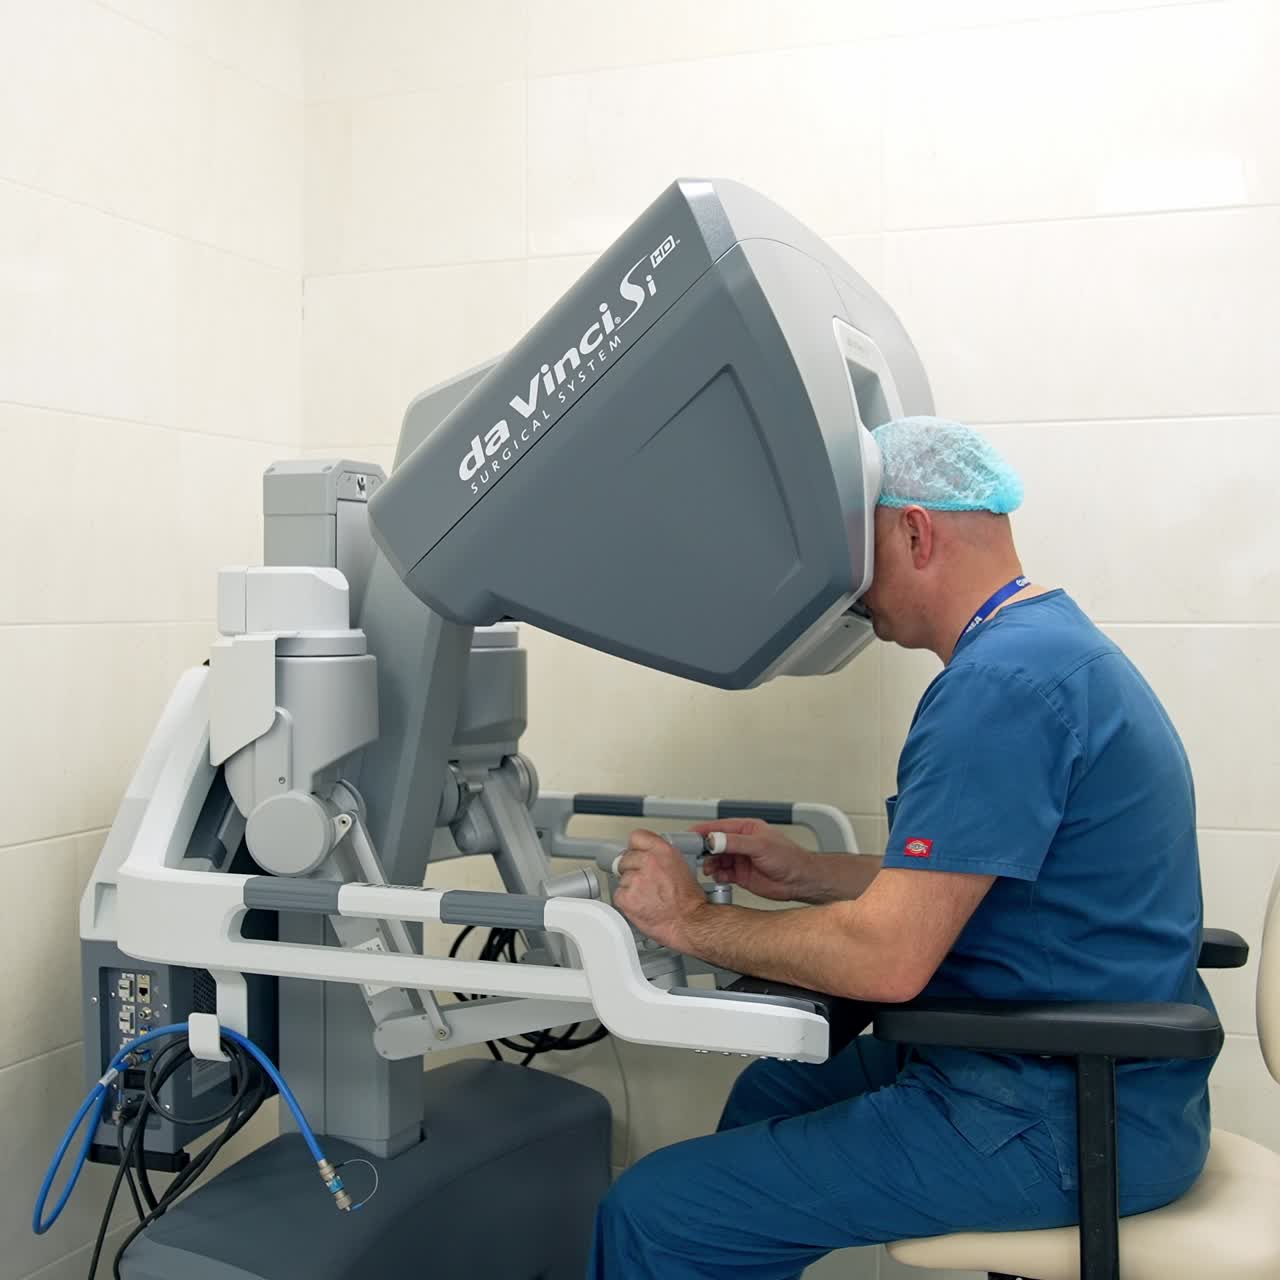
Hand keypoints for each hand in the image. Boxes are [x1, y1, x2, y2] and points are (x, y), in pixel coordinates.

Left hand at [612, 829, 708, 951]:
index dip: (636, 848)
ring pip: (622, 878)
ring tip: (646, 896)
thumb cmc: (688, 900)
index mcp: (662, 851)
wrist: (689, 922)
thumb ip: (660, 856)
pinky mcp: (626, 897)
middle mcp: (648, 862)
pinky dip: (626, 901)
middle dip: (632, 869)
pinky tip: (640, 904)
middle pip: (625, 858)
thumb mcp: (680, 866)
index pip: (636, 837)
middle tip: (644, 881)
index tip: (636, 854)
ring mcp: (636, 879)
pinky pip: (618, 895)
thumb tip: (646, 854)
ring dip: (630, 887)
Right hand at [691, 818, 816, 902]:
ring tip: (708, 869)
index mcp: (745, 829)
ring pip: (716, 859)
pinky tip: (718, 877)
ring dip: (709, 864)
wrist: (800, 881)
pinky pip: (721, 874)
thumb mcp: (760, 845)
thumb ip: (735, 842)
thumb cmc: (789, 858)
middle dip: (703, 849)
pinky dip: (716, 876)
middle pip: (713, 843)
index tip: (689, 835)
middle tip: (695, 856)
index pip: (718, 827)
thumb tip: (714, 839)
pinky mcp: (740, 875)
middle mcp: (741, 843)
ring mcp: (740, 859)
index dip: (703, 831)